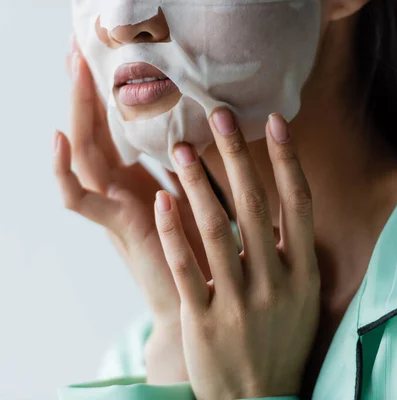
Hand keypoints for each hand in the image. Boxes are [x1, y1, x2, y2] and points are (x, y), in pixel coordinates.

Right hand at [54, 42, 206, 382]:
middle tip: (78, 46)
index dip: (110, 91)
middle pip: (95, 131)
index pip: (116, 127)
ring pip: (83, 153)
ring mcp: (115, 208)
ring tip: (73, 69)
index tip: (108, 52)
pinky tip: (60, 137)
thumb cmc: (208, 250)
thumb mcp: (201, 197)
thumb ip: (194, 167)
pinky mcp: (117, 228)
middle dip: (86, 89)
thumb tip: (208, 127)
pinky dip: (62, 170)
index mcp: (140, 180)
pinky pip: (77, 198)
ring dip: (75, 110)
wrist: (207, 302)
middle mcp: (122, 190)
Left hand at [154, 109, 320, 398]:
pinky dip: (171, 233)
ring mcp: (239, 302)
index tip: (274, 121)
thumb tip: (288, 201)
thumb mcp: (304, 297)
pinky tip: (160, 201)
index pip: (298, 204)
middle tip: (219, 115)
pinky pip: (185, 268)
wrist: (258, 399)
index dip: (287, 160)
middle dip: (237, 156)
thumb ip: (294, 252)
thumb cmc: (283, 340)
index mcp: (303, 273)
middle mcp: (275, 283)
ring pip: (214, 230)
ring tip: (181, 149)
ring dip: (197, 185)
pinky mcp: (204, 321)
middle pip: (253, 207)